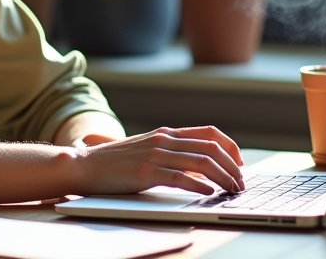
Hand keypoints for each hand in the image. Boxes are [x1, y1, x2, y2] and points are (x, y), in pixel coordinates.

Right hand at [72, 125, 244, 196]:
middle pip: (211, 148)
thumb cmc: (116, 162)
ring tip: (231, 190)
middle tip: (240, 183)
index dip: (230, 147)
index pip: (209, 132)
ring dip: (223, 177)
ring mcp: (155, 154)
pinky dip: (199, 185)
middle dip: (232, 166)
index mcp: (166, 133)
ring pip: (201, 162)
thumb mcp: (148, 149)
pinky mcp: (146, 172)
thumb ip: (172, 153)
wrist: (85, 165)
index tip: (240, 163)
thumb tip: (200, 167)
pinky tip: (208, 192)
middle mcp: (164, 140)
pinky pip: (180, 177)